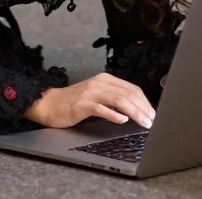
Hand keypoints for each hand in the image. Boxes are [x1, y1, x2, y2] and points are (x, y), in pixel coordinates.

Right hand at [23, 73, 155, 128]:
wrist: (48, 104)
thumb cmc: (73, 102)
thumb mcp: (96, 94)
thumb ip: (113, 97)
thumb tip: (136, 109)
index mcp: (105, 79)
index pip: (131, 88)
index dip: (145, 101)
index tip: (153, 113)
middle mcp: (99, 83)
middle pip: (127, 93)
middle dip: (143, 108)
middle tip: (152, 120)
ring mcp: (90, 93)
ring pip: (118, 100)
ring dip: (134, 112)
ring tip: (143, 122)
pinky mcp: (82, 105)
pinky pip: (101, 108)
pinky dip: (114, 114)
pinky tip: (122, 120)